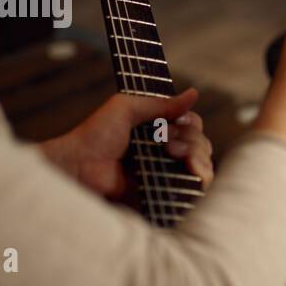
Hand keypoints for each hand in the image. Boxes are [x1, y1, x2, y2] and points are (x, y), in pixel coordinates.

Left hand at [40, 88, 213, 198]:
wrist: (81, 166)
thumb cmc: (96, 135)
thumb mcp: (127, 107)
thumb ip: (161, 103)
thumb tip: (194, 93)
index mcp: (159, 130)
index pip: (193, 126)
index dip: (191, 123)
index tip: (178, 121)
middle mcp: (167, 152)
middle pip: (202, 143)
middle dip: (190, 139)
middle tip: (164, 141)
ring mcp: (167, 173)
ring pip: (204, 163)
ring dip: (194, 153)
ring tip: (169, 153)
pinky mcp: (166, 192)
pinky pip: (197, 187)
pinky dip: (200, 175)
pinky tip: (189, 169)